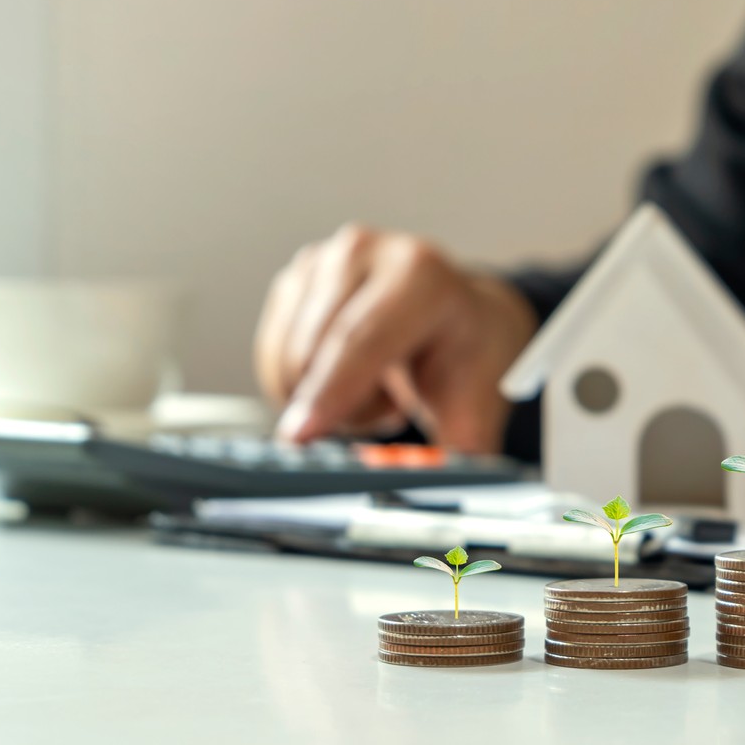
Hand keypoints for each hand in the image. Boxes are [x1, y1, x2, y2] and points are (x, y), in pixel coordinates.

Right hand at [254, 224, 538, 451]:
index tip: (303, 436)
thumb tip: (427, 491)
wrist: (462, 319)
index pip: (361, 338)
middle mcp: (366, 253)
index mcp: (421, 274)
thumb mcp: (474, 405)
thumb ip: (452, 453)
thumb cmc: (467, 356)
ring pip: (289, 358)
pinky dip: (299, 383)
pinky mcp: (293, 279)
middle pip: (316, 351)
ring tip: (373, 385)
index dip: (330, 391)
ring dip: (321, 396)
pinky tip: (342, 373)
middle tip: (382, 413)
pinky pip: (271, 356)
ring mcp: (322, 260)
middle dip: (338, 406)